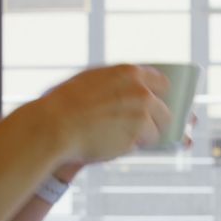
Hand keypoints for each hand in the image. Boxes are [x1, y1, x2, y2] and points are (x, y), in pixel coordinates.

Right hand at [37, 65, 171, 163]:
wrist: (55, 125)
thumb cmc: (63, 104)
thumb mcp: (90, 80)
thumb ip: (112, 84)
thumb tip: (122, 94)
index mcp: (129, 73)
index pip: (161, 82)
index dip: (157, 96)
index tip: (152, 105)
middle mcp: (141, 92)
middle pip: (164, 110)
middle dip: (155, 121)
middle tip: (141, 129)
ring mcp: (142, 115)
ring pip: (156, 131)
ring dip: (143, 137)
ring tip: (120, 139)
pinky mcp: (137, 137)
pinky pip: (142, 146)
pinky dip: (130, 148)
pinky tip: (112, 145)